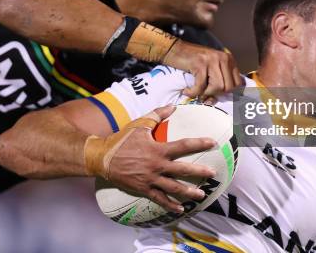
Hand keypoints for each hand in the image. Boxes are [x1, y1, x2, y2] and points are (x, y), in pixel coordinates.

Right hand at [85, 106, 216, 212]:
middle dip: (199, 171)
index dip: (199, 143)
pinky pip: (159, 199)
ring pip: (173, 187)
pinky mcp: (143, 188)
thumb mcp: (139, 124)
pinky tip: (181, 209)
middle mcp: (156, 165)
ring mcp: (150, 179)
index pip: (183, 145)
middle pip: (182, 170)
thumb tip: (172, 106)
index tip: (213, 142)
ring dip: (188, 192)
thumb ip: (157, 115)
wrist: (102, 157)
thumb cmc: (122, 139)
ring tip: (201, 195)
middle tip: (213, 173)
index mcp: (157, 149)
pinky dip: (170, 205)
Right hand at [163, 40, 241, 98]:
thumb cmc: (192, 61)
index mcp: (229, 59)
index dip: (228, 93)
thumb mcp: (211, 68)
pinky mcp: (200, 64)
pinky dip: (193, 92)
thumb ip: (219, 79)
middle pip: (229, 87)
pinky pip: (201, 86)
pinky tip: (186, 91)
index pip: (238, 83)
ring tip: (196, 91)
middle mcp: (223, 58)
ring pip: (217, 87)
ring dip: (205, 93)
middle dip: (216, 94)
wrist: (174, 50)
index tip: (216, 95)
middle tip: (204, 93)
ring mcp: (212, 60)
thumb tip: (220, 100)